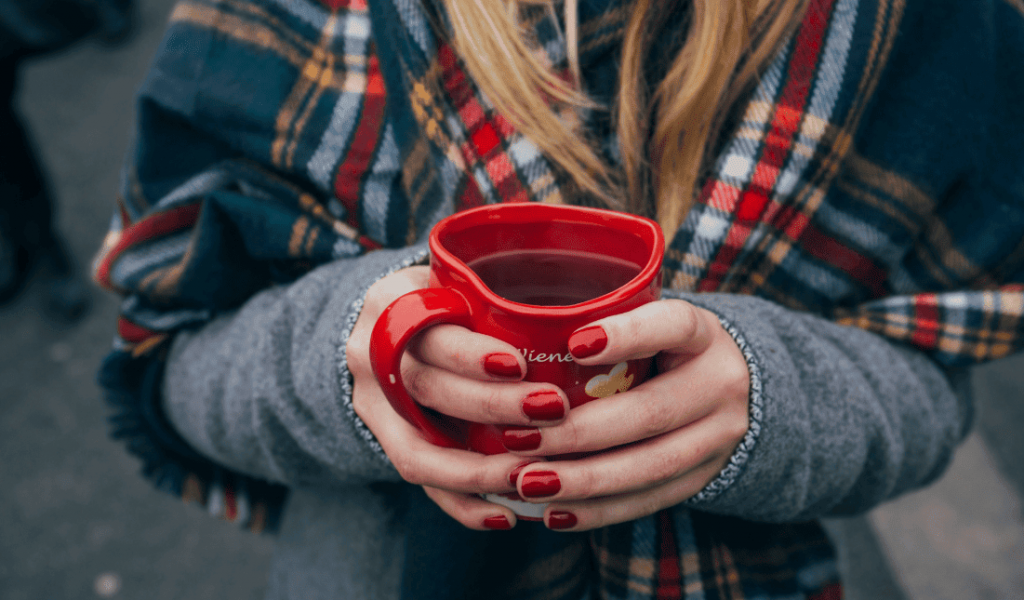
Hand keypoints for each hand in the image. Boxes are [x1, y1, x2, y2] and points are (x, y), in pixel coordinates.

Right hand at [346, 266, 569, 529]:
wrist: (388, 327)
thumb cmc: (446, 298)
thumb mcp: (458, 279)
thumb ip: (497, 294)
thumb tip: (590, 316)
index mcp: (392, 304)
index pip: (427, 331)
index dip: (470, 355)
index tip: (519, 364)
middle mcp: (370, 355)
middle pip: (427, 389)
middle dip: (491, 407)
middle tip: (552, 410)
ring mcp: (371, 405)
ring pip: (417, 450)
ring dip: (478, 470)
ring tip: (534, 476)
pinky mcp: (383, 442)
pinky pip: (420, 483)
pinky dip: (463, 504)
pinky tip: (506, 515)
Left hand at [506, 299, 750, 530]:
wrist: (735, 390)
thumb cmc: (664, 348)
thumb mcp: (650, 322)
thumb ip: (604, 323)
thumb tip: (517, 333)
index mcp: (703, 335)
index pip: (674, 326)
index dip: (627, 335)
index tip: (574, 344)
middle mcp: (720, 384)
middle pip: (651, 413)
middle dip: (579, 432)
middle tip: (518, 440)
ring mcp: (719, 437)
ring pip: (651, 466)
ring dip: (583, 480)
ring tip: (528, 483)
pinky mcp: (705, 477)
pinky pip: (650, 500)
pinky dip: (599, 510)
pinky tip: (554, 512)